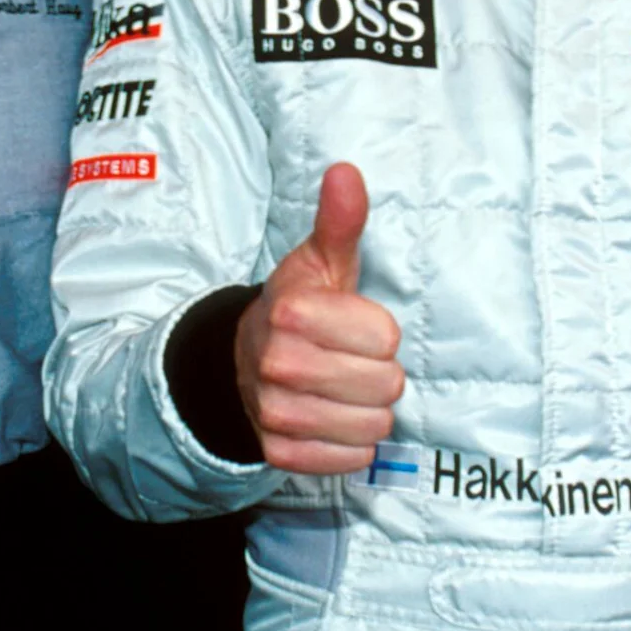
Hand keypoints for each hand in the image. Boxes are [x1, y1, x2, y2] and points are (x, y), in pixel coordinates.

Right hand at [234, 164, 401, 472]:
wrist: (242, 363)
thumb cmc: (299, 309)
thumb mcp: (320, 262)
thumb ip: (340, 221)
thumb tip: (346, 172)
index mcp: (292, 312)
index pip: (387, 338)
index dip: (379, 333)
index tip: (354, 325)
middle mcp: (278, 364)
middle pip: (387, 385)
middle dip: (378, 374)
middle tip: (350, 360)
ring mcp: (275, 412)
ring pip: (374, 426)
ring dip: (367, 410)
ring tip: (342, 390)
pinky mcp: (279, 453)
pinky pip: (351, 459)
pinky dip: (350, 444)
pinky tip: (331, 418)